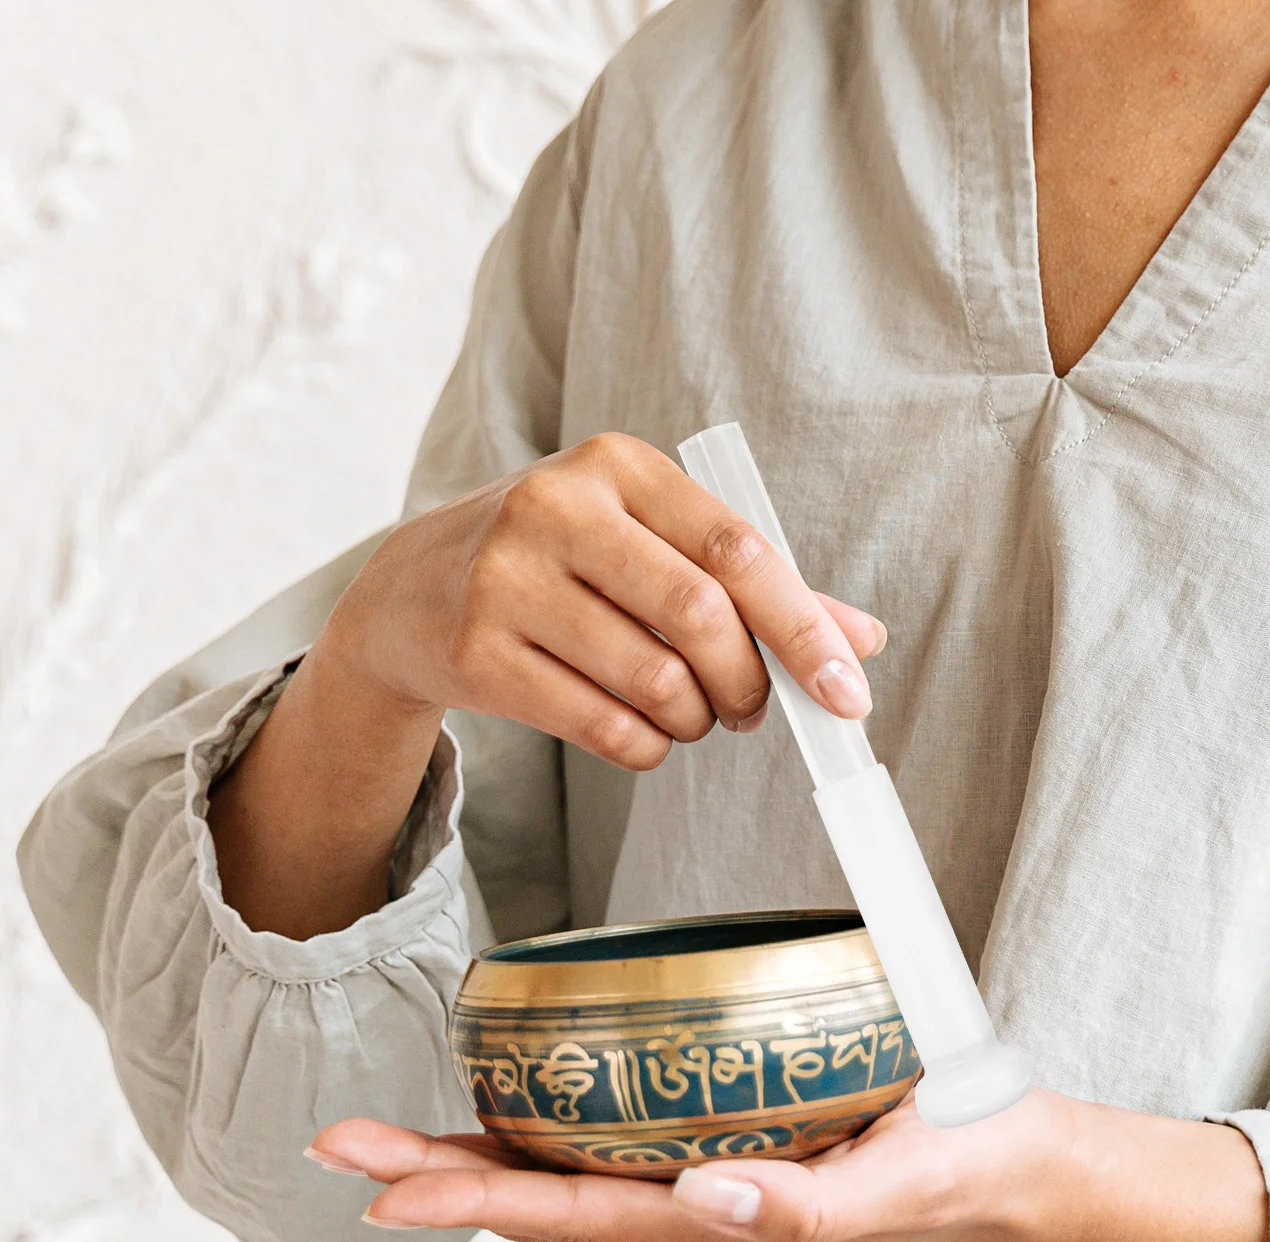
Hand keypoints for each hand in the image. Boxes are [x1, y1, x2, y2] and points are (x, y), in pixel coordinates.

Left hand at [307, 1088, 1269, 1241]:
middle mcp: (690, 1209)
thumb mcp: (886, 1182)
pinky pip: (611, 1144)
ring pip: (565, 1172)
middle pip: (541, 1195)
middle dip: (440, 1173)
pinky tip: (517, 1101)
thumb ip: (801, 1200)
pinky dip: (545, 1127)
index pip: (572, 1213)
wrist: (995, 1160)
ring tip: (397, 1134)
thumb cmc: (945, 1166)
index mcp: (720, 1225)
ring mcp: (698, 1181)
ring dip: (476, 1152)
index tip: (389, 1183)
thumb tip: (705, 1193)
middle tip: (344, 1146)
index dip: (474, 1195)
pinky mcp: (717, 1143)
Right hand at [325, 431, 884, 770]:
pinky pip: (603, 727)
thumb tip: (860, 638)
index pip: (736, 549)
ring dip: (696, 720)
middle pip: (699, 616)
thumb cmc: (559, 561)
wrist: (409, 589)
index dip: (802, 627)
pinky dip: (647, 747)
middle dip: (748, 682)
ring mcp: (506, 581)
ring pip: (654, 681)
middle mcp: (555, 509)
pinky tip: (644, 733)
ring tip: (690, 715)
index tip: (845, 690)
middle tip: (751, 708)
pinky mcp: (476, 653)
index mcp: (616, 466)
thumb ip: (752, 584)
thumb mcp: (646, 543)